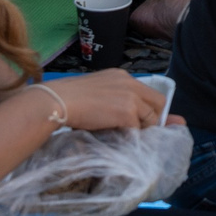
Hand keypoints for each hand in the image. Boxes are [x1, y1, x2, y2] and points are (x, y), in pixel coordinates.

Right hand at [42, 70, 164, 130]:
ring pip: (151, 117)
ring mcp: (131, 98)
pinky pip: (137, 129)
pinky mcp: (127, 113)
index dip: (148, 107)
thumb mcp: (96, 91)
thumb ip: (113, 98)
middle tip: (141, 130)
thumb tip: (121, 114)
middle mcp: (130, 83)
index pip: (147, 92)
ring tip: (128, 137)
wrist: (57, 101)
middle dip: (154, 118)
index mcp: (122, 76)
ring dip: (142, 129)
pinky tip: (119, 139)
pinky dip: (131, 136)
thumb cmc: (68, 98)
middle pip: (158, 102)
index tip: (143, 119)